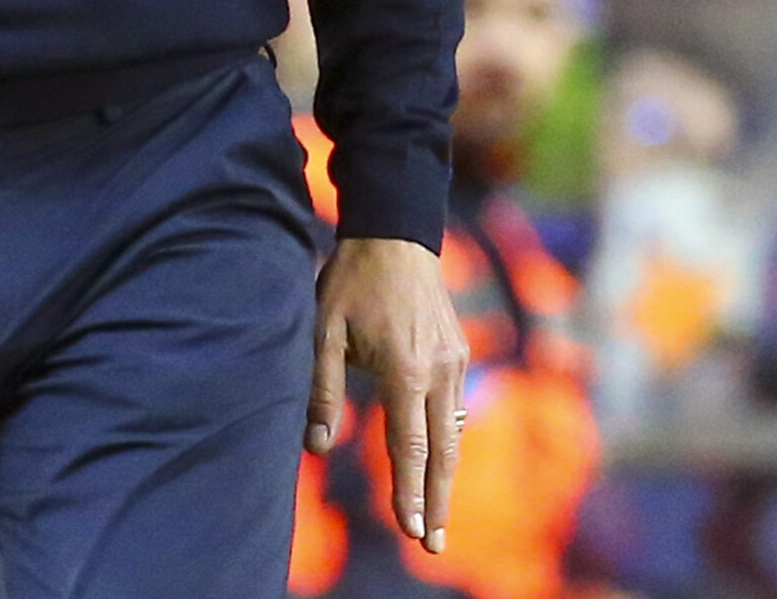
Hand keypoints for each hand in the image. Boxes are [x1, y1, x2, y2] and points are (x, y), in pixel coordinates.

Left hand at [306, 236, 468, 554]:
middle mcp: (439, 370)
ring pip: (453, 432)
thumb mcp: (324, 329)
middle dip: (437, 501)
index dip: (409, 493)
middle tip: (433, 544)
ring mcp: (456, 360)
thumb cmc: (352, 280)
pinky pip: (454, 406)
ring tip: (436, 516)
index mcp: (404, 369)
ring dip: (445, 477)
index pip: (409, 446)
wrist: (396, 232)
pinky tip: (438, 463)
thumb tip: (316, 446)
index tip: (412, 531)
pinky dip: (447, 440)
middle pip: (442, 451)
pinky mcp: (460, 351)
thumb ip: (323, 389)